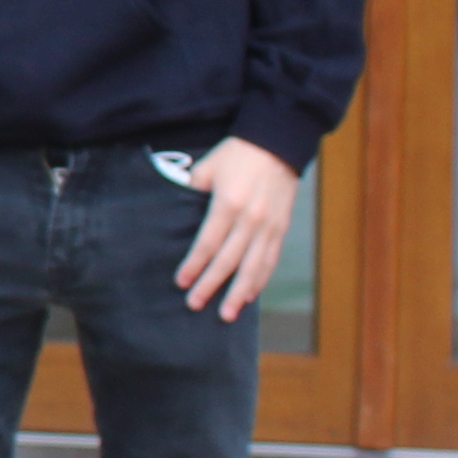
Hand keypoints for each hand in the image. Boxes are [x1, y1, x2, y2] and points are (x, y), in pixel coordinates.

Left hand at [170, 138, 298, 321]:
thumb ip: (191, 192)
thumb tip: (176, 214)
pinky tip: (249, 296)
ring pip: (253, 267)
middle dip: (211, 285)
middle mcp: (251, 218)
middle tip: (194, 304)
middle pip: (228, 260)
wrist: (277, 142)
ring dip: (238, 293)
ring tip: (226, 315)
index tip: (180, 281)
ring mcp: (269, 225)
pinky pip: (270, 260)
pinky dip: (260, 280)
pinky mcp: (281, 227)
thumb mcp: (207, 167)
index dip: (193, 265)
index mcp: (228, 203)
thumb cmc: (236, 154)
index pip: (207, 243)